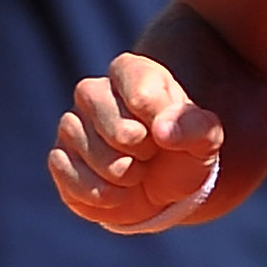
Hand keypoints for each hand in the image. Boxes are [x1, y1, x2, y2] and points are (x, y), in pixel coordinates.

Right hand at [49, 53, 224, 231]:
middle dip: (141, 151)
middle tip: (150, 154)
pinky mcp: (60, 158)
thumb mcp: (206, 140)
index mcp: (131, 72)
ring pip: (93, 153)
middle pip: (113, 124)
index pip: (138, 89)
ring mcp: (72, 125)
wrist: (163, 191)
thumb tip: (162, 130)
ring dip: (123, 175)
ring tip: (136, 172)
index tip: (166, 135)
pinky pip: (71, 176)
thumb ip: (195, 127)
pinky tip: (117, 191)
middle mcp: (94, 91)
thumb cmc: (184, 152)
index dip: (156, 120)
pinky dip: (101, 194)